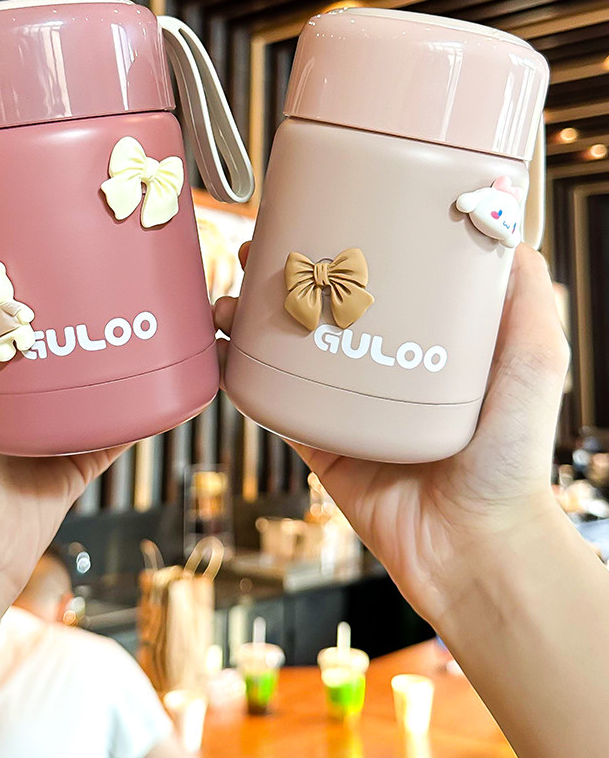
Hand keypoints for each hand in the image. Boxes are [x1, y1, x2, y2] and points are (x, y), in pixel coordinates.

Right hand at [215, 242, 569, 624]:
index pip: (372, 280)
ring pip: (285, 348)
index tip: (316, 214)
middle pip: (318, 306)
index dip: (338, 245)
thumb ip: (527, 300)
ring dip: (249, 318)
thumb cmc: (512, 456)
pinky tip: (222, 345)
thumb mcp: (534, 359)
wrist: (474, 544)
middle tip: (254, 250)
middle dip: (280, 274)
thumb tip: (509, 231)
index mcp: (419, 343)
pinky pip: (274, 403)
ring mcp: (345, 403)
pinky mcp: (319, 440)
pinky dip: (242, 373)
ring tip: (227, 296)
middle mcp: (378, 366)